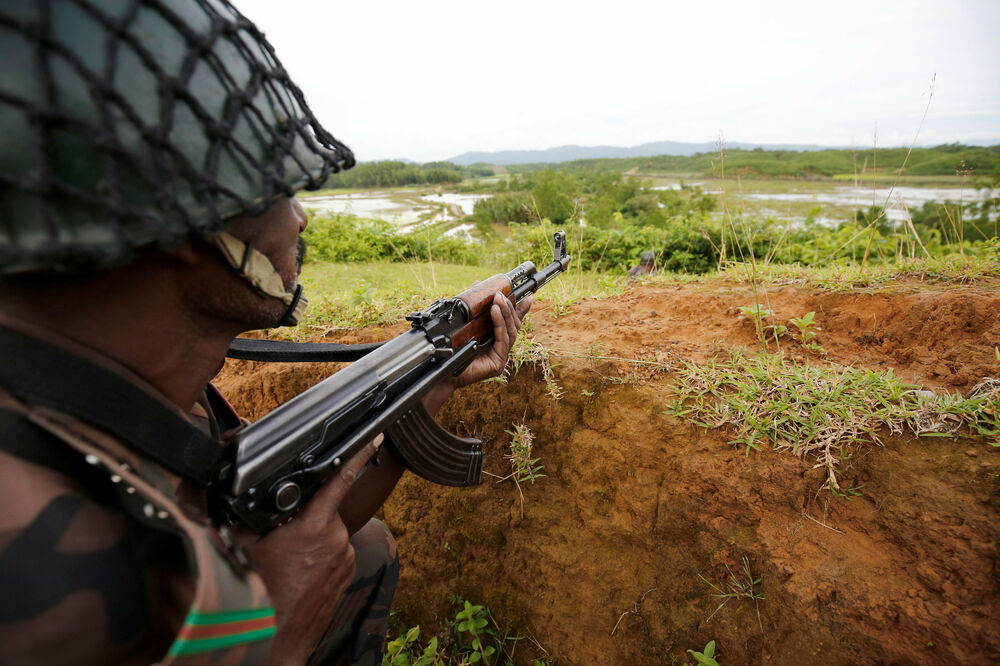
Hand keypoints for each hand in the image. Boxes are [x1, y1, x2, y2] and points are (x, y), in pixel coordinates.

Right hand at [242, 435, 382, 664]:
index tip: (373, 436)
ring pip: (329, 531)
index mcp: (314, 525)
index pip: (339, 480)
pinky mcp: (349, 570)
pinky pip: (336, 550)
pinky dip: (321, 554)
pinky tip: (304, 568)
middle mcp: (336, 538)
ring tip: (292, 559)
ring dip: (313, 537)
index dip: (356, 455)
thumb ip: (243, 515)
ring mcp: (346, 556)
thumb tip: (222, 495)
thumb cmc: (261, 590)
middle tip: (286, 535)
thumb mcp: (245, 544)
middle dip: (307, 515)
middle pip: (325, 510)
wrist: (279, 633)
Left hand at [421, 292, 532, 415]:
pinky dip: (500, 323)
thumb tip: (478, 284)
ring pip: (510, 332)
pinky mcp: (498, 363)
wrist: (442, 368)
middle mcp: (500, 349)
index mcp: (495, 341)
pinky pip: (502, 340)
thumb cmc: (452, 347)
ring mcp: (501, 357)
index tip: (529, 297)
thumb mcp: (466, 322)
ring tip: (499, 300)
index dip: (521, 310)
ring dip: (505, 313)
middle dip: (510, 308)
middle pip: (513, 326)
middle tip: (501, 293)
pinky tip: (495, 311)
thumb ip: (474, 306)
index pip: (511, 324)